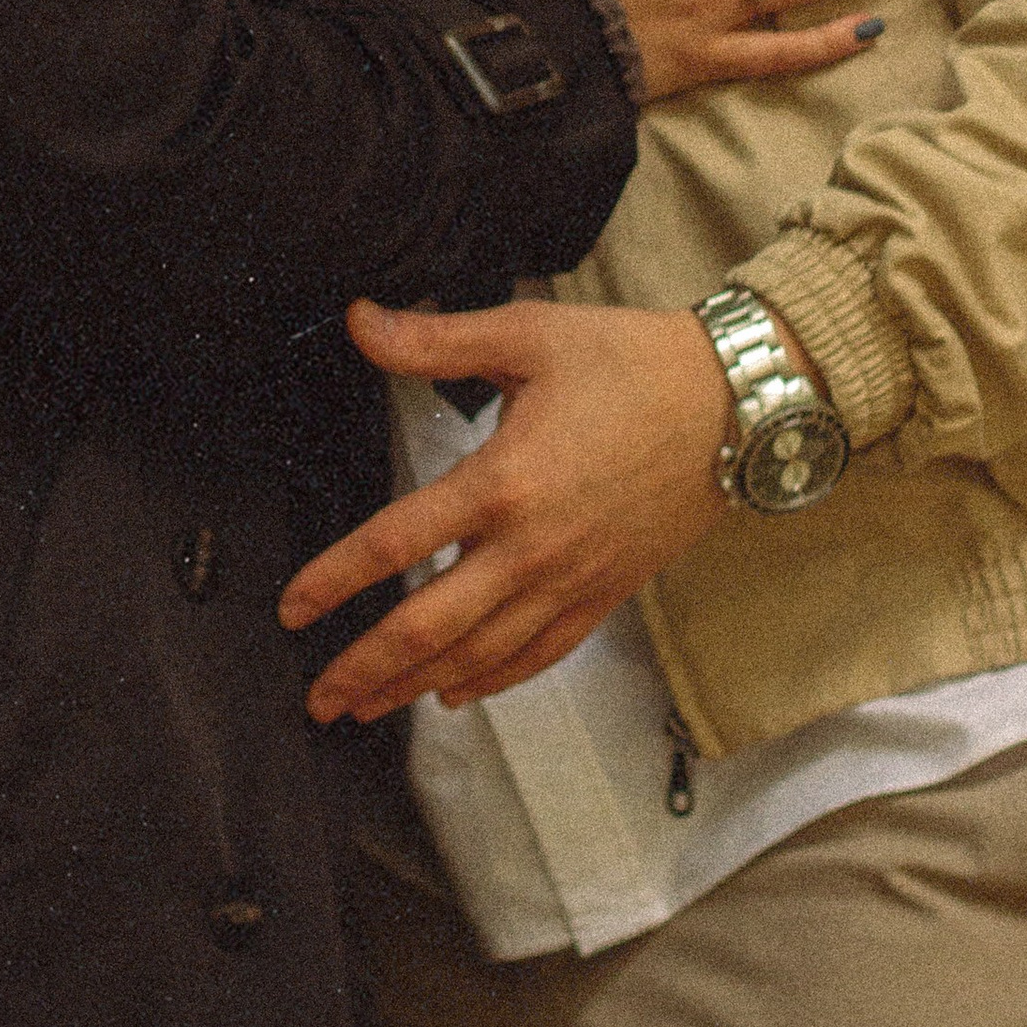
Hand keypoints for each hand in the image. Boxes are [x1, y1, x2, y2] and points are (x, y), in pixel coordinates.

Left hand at [280, 295, 732, 722]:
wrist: (734, 404)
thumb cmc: (630, 361)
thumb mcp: (528, 334)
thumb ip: (435, 340)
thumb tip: (359, 320)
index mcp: (503, 480)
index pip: (396, 544)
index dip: (334, 580)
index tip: (291, 609)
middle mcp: (532, 546)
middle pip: (430, 626)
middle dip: (364, 667)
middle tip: (316, 697)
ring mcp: (572, 580)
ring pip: (480, 655)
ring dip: (415, 686)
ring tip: (367, 706)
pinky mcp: (607, 594)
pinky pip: (540, 655)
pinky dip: (493, 681)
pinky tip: (456, 693)